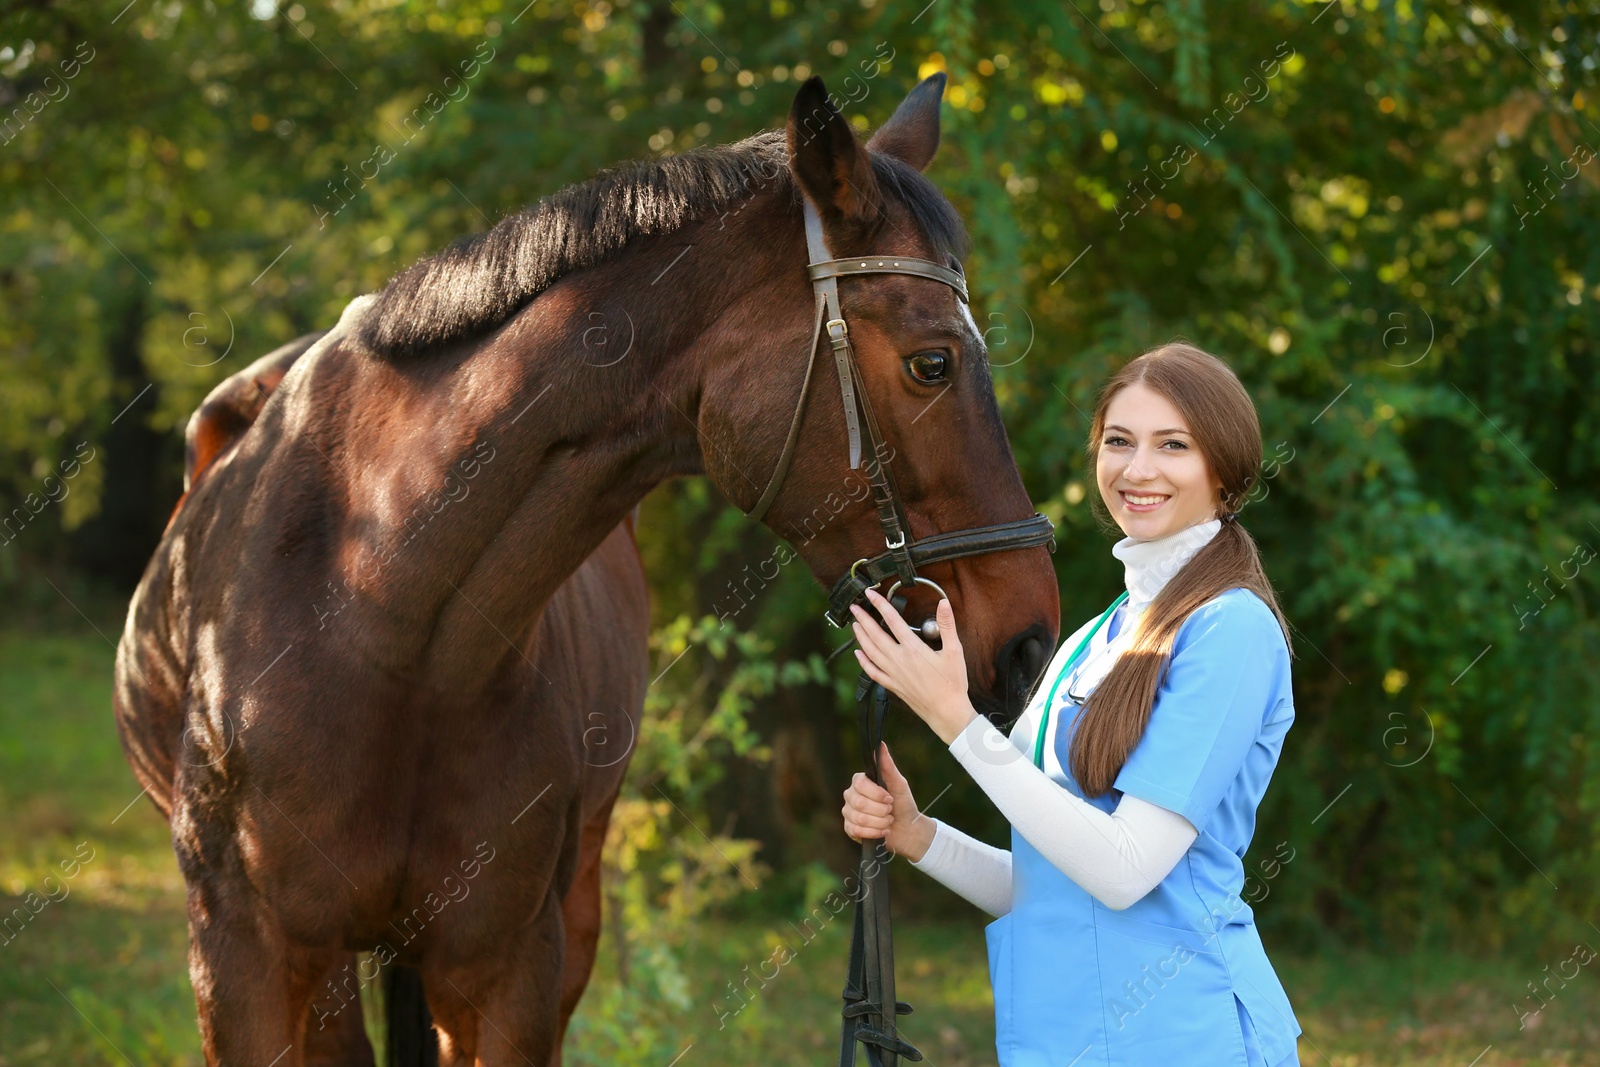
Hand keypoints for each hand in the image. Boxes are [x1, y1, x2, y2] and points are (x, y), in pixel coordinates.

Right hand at [841, 742, 934, 860]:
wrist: (907, 828)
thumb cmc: (903, 803)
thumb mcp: (899, 783)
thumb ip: (888, 765)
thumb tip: (880, 744)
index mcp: (860, 782)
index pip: (860, 784)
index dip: (876, 794)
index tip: (889, 798)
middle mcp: (851, 795)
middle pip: (859, 803)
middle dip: (881, 810)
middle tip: (890, 811)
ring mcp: (849, 812)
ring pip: (859, 819)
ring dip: (880, 822)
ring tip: (888, 821)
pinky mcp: (850, 829)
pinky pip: (856, 831)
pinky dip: (874, 833)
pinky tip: (882, 831)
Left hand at [850, 588, 976, 745]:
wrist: (947, 712)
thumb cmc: (952, 683)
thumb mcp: (955, 651)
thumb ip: (947, 625)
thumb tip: (944, 603)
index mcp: (913, 649)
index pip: (892, 621)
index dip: (880, 605)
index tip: (870, 594)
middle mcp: (899, 660)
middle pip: (875, 635)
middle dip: (863, 619)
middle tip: (854, 607)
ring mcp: (893, 674)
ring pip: (870, 652)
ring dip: (860, 637)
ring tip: (854, 625)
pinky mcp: (893, 685)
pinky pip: (873, 672)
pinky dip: (863, 662)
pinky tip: (858, 654)